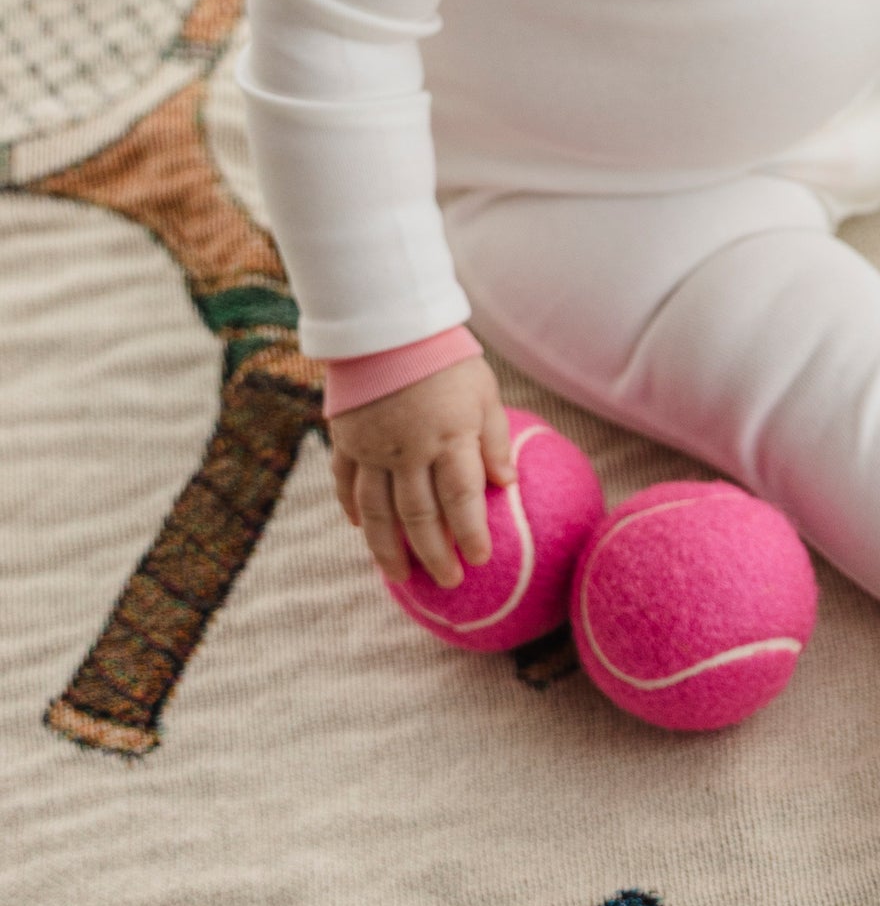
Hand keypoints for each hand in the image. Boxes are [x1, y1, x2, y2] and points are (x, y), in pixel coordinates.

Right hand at [329, 356, 514, 589]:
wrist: (387, 324)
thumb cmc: (446, 357)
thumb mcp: (483, 390)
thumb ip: (493, 439)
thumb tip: (507, 483)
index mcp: (448, 436)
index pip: (461, 498)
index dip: (470, 533)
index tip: (480, 560)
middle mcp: (408, 449)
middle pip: (419, 515)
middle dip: (434, 554)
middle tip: (447, 581)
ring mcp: (372, 448)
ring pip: (377, 512)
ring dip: (389, 548)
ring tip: (400, 576)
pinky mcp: (346, 440)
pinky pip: (346, 485)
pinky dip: (353, 511)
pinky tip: (362, 530)